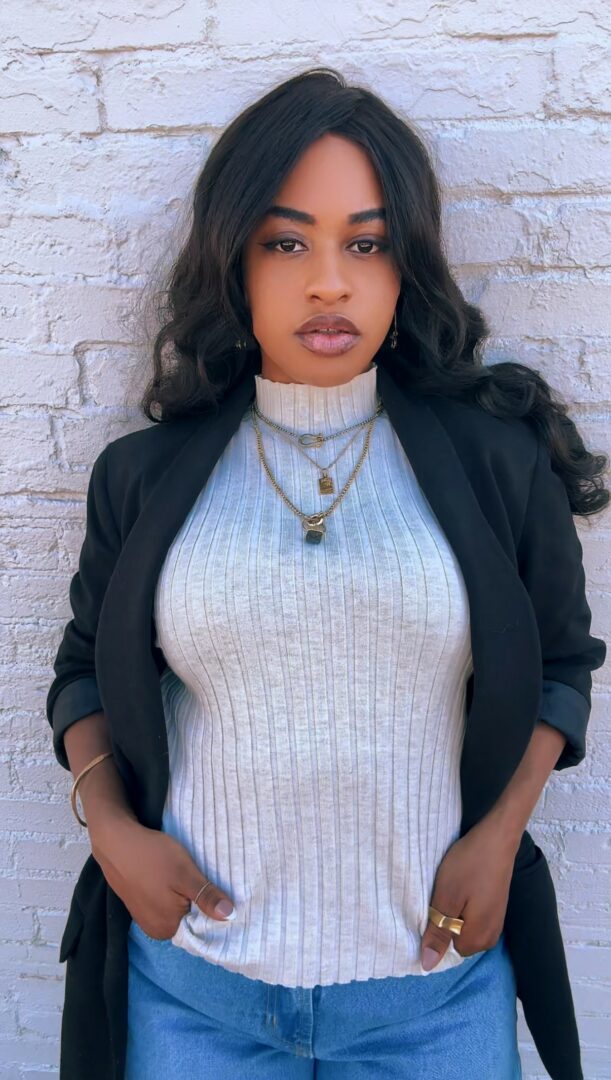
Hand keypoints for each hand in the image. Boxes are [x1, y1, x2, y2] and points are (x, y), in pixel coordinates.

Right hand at [90, 815, 236, 938]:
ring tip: (183, 872)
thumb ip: (206, 897)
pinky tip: (168, 872)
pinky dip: (169, 887)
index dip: (210, 905)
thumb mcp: (185, 874)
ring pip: (175, 905)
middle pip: (188, 916)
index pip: (201, 925)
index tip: (215, 886)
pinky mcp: (137, 901)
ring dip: (182, 891)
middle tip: (198, 874)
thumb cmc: (152, 857)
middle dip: (195, 898)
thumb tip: (230, 916)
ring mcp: (144, 915)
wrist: (115, 840)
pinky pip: (162, 899)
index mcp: (168, 928)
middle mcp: (154, 929)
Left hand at [420, 817, 517, 971]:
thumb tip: (427, 965)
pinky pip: (471, 915)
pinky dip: (462, 903)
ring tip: (450, 888)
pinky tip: (461, 884)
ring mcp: (495, 921)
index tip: (433, 905)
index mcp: (478, 939)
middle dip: (444, 920)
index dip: (434, 929)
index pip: (446, 950)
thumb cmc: (469, 865)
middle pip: (455, 939)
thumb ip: (437, 933)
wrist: (497, 837)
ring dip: (452, 910)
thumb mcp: (447, 898)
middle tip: (441, 894)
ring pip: (462, 926)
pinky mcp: (495, 907)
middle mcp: (490, 937)